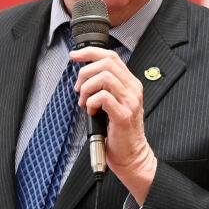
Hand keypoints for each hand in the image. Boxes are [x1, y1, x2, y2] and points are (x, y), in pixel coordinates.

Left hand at [70, 46, 156, 203]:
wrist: (132, 155)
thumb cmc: (119, 131)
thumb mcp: (114, 103)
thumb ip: (105, 88)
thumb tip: (84, 76)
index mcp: (130, 84)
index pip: (111, 56)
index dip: (90, 52)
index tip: (75, 55)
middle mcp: (133, 89)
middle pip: (106, 63)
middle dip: (85, 73)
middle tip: (79, 89)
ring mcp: (130, 101)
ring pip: (103, 77)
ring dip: (87, 88)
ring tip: (85, 102)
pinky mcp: (124, 115)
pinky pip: (102, 97)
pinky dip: (91, 102)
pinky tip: (91, 112)